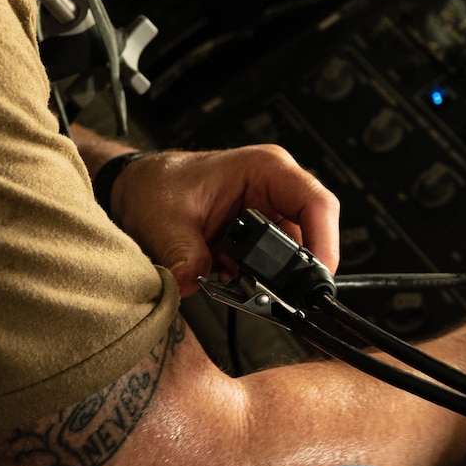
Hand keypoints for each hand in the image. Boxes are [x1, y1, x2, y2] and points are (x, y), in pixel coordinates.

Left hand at [112, 146, 339, 294]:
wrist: (140, 192)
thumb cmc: (158, 185)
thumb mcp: (164, 218)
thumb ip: (180, 250)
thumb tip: (192, 280)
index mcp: (264, 169)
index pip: (315, 203)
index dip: (325, 242)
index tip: (315, 281)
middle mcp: (275, 192)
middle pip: (310, 237)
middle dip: (292, 273)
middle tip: (268, 296)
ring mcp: (269, 218)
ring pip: (291, 260)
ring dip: (267, 281)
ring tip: (234, 283)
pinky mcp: (259, 242)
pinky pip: (271, 271)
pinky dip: (253, 284)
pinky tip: (227, 281)